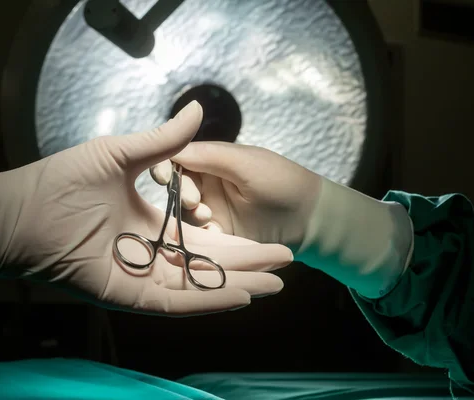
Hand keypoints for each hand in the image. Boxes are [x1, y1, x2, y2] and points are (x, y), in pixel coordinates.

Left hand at [0, 102, 291, 315]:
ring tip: (276, 286)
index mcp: (153, 223)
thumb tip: (199, 109)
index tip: (269, 238)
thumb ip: (163, 140)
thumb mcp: (121, 154)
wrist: (22, 210)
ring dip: (238, 286)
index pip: (205, 237)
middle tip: (285, 262)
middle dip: (249, 265)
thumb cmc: (63, 181)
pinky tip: (241, 297)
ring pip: (199, 285)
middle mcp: (153, 253)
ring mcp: (144, 277)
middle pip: (210, 264)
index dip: (237, 240)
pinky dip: (208, 300)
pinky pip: (176, 301)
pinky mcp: (131, 295)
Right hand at [150, 140, 412, 298]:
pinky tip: (209, 235)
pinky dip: (195, 236)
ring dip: (188, 215)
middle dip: (180, 193)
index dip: (165, 166)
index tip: (163, 176)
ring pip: (181, 212)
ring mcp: (210, 211)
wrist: (310, 220)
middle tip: (196, 203)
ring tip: (208, 218)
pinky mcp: (216, 236)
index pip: (176, 157)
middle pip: (175, 186)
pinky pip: (195, 235)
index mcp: (212, 160)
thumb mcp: (246, 164)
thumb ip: (210, 155)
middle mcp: (207, 184)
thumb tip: (171, 145)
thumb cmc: (282, 183)